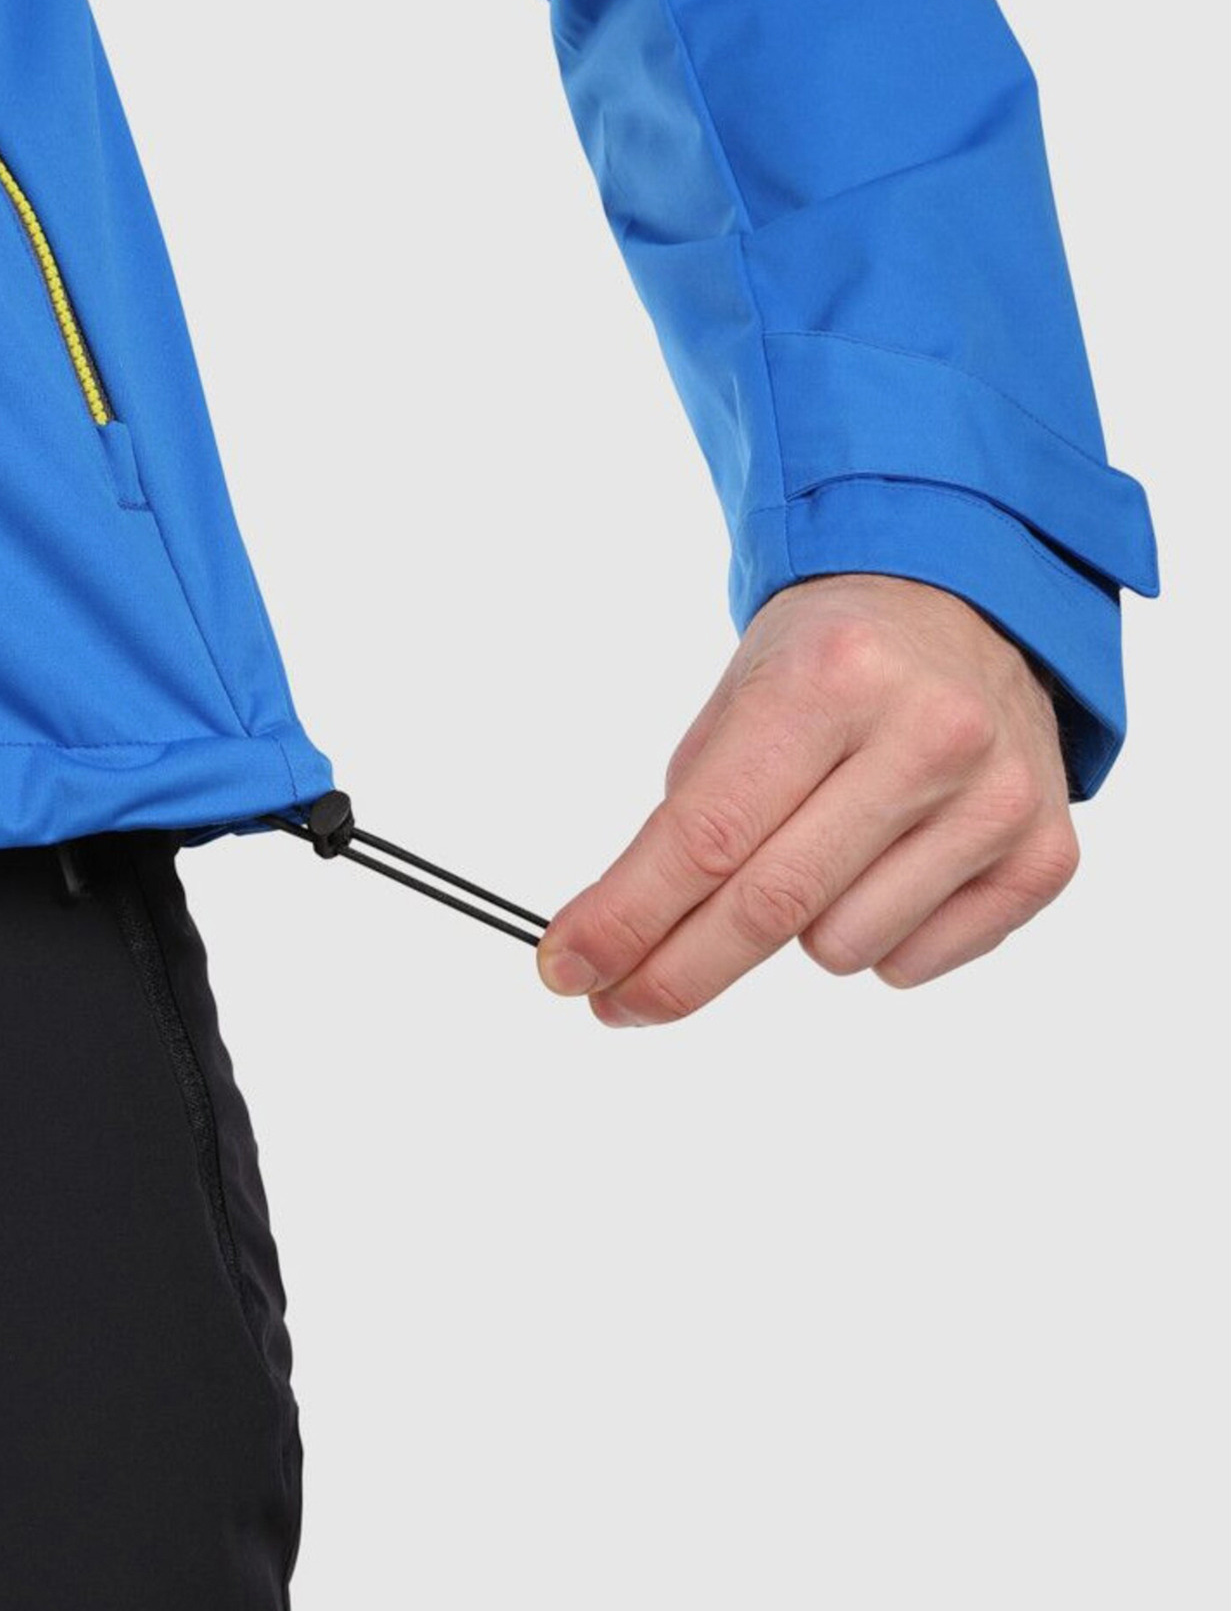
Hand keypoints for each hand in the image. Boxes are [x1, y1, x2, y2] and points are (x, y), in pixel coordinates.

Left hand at [537, 574, 1077, 1023]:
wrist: (969, 608)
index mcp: (833, 677)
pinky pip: (910, 965)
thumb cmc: (835, 658)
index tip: (565, 968)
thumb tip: (617, 943)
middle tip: (616, 1002)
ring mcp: (998, 800)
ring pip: (838, 949)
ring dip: (797, 928)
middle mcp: (930, 734)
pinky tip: (888, 862)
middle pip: (768, 908)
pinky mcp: (1044, 857)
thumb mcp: (745, 695)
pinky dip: (875, 937)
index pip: (706, 835)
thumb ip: (692, 813)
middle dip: (672, 971)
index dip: (625, 917)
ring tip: (822, 844)